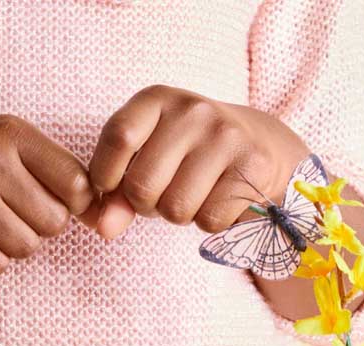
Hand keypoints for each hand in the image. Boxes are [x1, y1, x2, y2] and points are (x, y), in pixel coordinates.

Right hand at [0, 115, 94, 274]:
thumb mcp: (9, 147)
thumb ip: (59, 175)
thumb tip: (106, 218)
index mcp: (11, 132)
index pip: (77, 185)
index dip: (72, 204)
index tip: (48, 199)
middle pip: (53, 224)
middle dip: (39, 226)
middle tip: (10, 211)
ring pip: (25, 248)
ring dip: (14, 245)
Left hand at [87, 85, 308, 238]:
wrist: (258, 145)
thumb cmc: (188, 156)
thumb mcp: (148, 160)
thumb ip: (118, 193)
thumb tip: (105, 228)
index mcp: (158, 99)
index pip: (119, 137)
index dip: (106, 175)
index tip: (112, 187)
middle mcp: (193, 110)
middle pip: (143, 186)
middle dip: (146, 205)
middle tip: (164, 193)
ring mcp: (226, 136)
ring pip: (175, 209)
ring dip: (179, 215)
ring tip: (193, 194)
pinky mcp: (252, 166)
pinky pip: (209, 219)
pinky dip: (208, 222)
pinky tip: (218, 199)